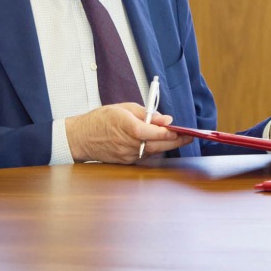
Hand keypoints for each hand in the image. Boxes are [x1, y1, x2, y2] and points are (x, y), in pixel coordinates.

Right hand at [65, 103, 190, 163]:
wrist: (80, 138)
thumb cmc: (101, 120)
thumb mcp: (124, 108)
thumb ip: (147, 114)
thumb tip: (166, 120)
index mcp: (127, 127)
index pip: (153, 132)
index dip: (169, 133)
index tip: (182, 130)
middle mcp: (127, 144)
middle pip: (157, 146)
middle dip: (176, 142)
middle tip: (189, 137)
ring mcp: (126, 155)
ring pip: (153, 152)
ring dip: (166, 146)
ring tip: (179, 138)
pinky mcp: (125, 161)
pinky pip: (145, 156)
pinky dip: (154, 149)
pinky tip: (160, 144)